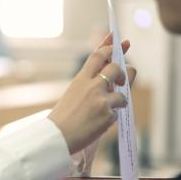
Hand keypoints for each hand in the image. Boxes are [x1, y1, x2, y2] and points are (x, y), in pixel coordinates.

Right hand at [49, 34, 135, 153]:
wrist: (56, 137)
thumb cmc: (63, 117)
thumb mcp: (72, 93)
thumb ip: (89, 83)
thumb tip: (109, 76)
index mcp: (81, 79)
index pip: (99, 55)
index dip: (111, 47)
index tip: (121, 42)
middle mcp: (92, 86)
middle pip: (117, 68)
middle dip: (124, 73)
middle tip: (122, 80)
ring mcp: (101, 100)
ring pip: (123, 93)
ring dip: (121, 99)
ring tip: (110, 108)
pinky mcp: (108, 115)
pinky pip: (118, 113)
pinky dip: (112, 118)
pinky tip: (99, 123)